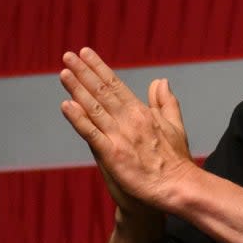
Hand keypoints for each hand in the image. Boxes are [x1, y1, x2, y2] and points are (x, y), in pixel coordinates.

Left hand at [58, 47, 194, 216]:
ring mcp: (120, 136)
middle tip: (68, 56)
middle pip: (103, 91)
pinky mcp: (113, 155)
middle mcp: (129, 120)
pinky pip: (91, 133)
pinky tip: (66, 106)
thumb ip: (165, 102)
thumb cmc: (176, 161)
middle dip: (84, 73)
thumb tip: (160, 81)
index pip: (116, 85)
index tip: (85, 54)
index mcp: (142, 112)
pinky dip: (78, 119)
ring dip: (77, 89)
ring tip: (64, 73)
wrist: (178, 188)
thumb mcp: (175, 125)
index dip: (99, 68)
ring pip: (94, 108)